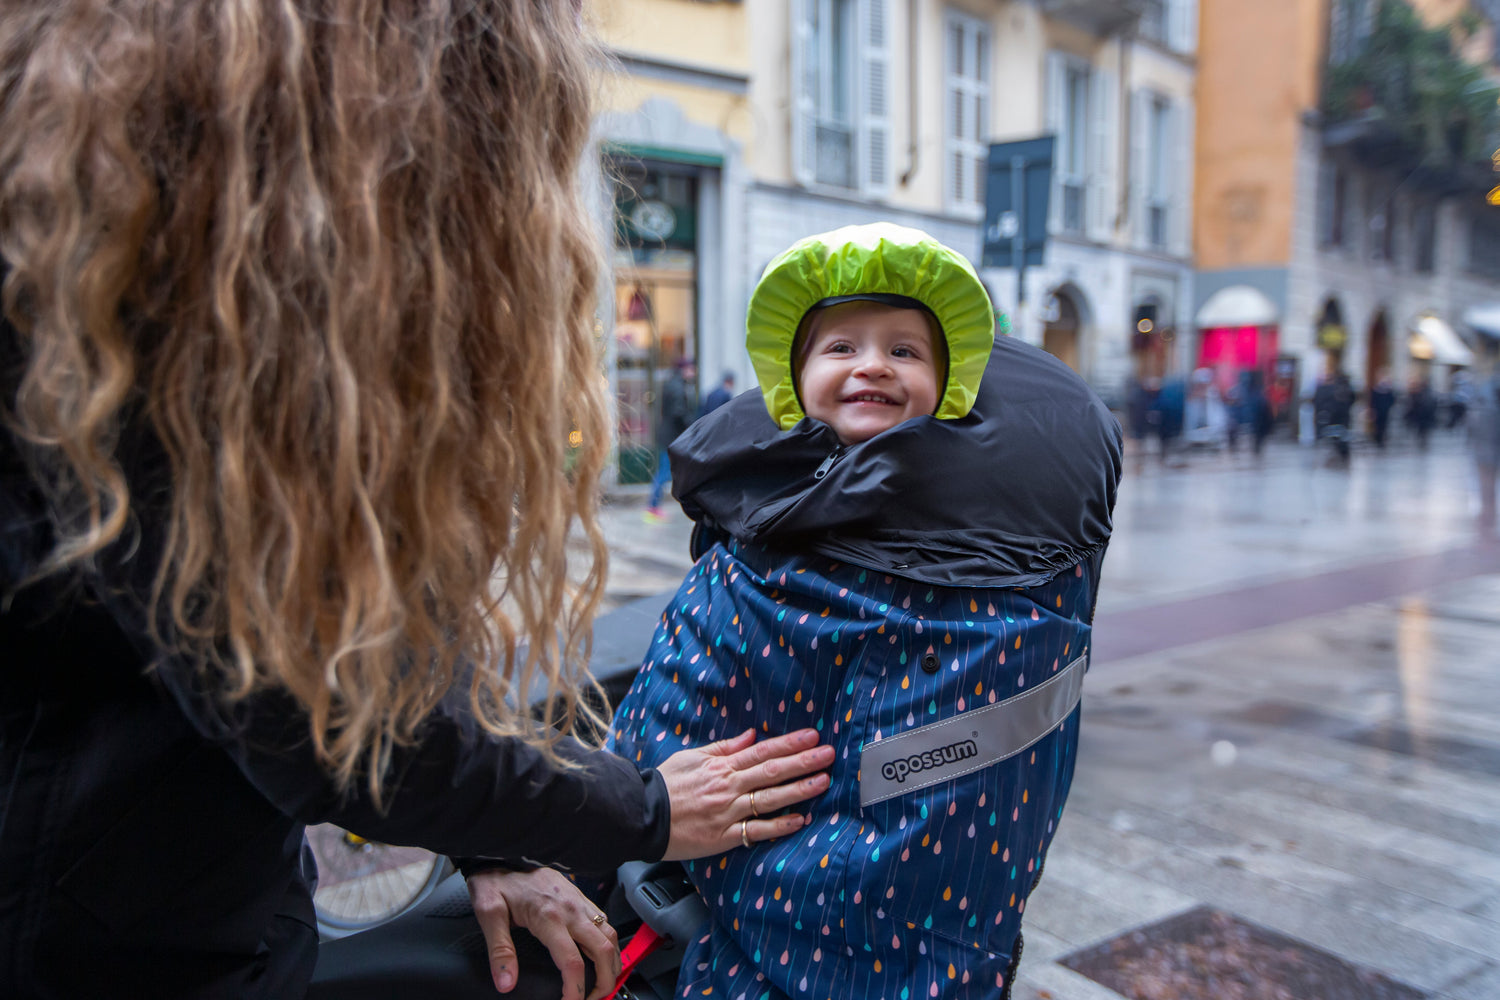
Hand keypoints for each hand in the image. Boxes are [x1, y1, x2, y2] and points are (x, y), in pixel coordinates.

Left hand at [467, 867, 619, 999]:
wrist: (505, 851)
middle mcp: (571, 909)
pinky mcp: (581, 897)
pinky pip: (605, 923)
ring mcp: (579, 902)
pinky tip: (601, 956)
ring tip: (601, 984)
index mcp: (549, 917)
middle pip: (604, 951)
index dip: (574, 991)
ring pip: (611, 936)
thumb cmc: (496, 879)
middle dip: (605, 982)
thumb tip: (506, 983)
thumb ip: (499, 951)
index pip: (572, 962)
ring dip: (612, 963)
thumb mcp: (489, 913)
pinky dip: (609, 945)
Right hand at [656, 727, 833, 860]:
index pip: (762, 752)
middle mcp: (728, 787)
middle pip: (771, 772)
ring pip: (769, 799)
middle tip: (828, 754)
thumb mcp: (691, 757)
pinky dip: (779, 826)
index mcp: (721, 766)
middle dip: (803, 762)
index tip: (812, 736)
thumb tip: (751, 736)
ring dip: (799, 790)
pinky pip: (757, 831)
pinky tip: (800, 820)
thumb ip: (723, 748)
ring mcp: (728, 812)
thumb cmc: (665, 785)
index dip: (789, 744)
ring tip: (823, 781)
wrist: (641, 816)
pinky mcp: (724, 837)